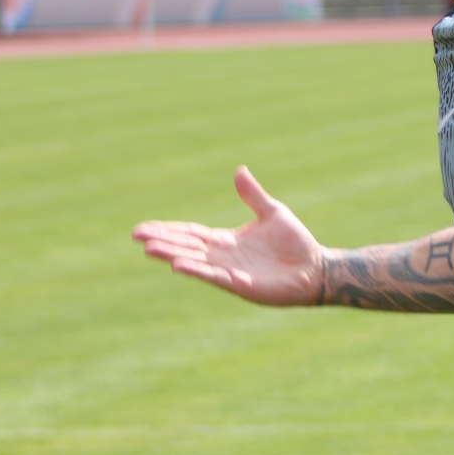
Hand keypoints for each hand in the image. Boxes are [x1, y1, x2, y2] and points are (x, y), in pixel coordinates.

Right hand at [131, 166, 324, 305]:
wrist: (317, 268)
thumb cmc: (296, 243)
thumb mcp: (271, 212)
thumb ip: (252, 195)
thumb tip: (239, 170)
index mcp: (226, 240)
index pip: (190, 234)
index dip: (167, 230)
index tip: (143, 228)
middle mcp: (223, 257)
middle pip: (186, 247)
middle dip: (162, 241)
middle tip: (136, 236)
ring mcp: (231, 272)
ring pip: (196, 262)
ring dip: (173, 256)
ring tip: (151, 250)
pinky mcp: (243, 285)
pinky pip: (217, 277)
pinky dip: (200, 271)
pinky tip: (181, 266)